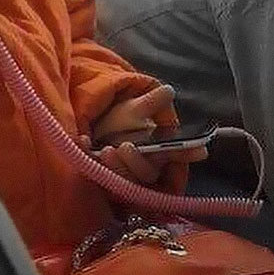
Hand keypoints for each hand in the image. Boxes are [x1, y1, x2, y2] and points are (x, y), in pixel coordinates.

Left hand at [85, 85, 206, 184]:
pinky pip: (97, 177)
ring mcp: (122, 177)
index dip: (182, 155)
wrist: (92, 128)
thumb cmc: (119, 121)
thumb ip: (152, 103)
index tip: (190, 151)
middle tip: (124, 146)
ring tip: (105, 149)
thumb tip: (169, 92)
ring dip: (116, 167)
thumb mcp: (135, 108)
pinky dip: (89, 158)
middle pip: (146, 175)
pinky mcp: (101, 181)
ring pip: (124, 183)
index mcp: (157, 153)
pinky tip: (84, 141)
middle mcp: (143, 168)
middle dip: (135, 164)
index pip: (172, 156)